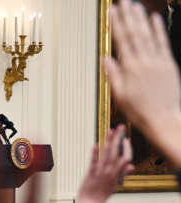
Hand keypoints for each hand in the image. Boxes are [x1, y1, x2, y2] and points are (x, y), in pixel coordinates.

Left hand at [77, 125, 133, 202]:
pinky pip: (94, 162)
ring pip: (106, 154)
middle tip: (120, 126)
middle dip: (119, 138)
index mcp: (118, 174)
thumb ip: (123, 174)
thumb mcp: (116, 185)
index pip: (126, 158)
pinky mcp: (91, 174)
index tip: (125, 138)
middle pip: (117, 152)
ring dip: (109, 141)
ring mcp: (101, 172)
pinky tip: (96, 144)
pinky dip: (95, 153)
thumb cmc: (102, 195)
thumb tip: (132, 166)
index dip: (127, 148)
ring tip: (110, 130)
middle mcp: (111, 172)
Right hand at [104, 0, 180, 136]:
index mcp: (130, 69)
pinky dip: (158, 30)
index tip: (112, 11)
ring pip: (148, 35)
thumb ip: (113, 75)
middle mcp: (144, 61)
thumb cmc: (140, 111)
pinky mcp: (169, 64)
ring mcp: (158, 61)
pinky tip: (154, 19)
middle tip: (123, 1)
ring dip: (141, 19)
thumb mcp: (120, 96)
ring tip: (135, 5)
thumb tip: (106, 59)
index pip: (122, 41)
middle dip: (128, 16)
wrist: (164, 119)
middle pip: (135, 33)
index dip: (116, 24)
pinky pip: (163, 43)